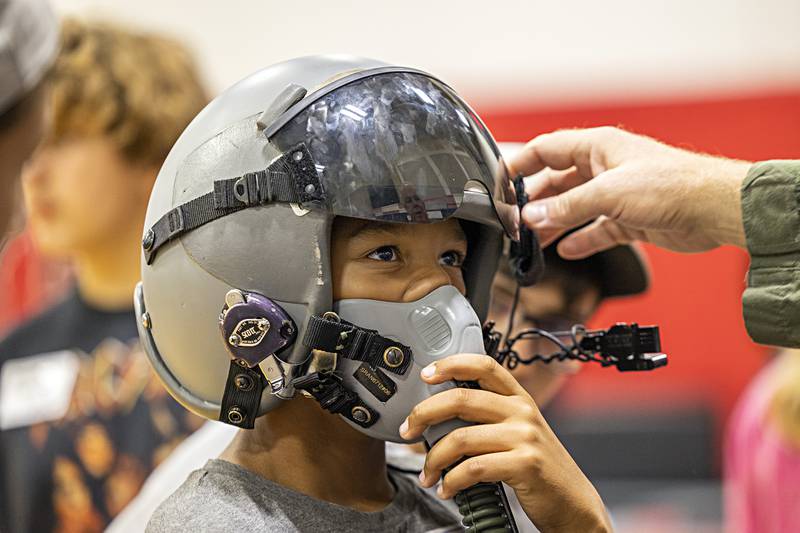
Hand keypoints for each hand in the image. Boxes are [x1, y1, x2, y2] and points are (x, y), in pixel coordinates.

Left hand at [399, 354, 610, 531]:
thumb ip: (488, 417)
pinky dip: (452, 481)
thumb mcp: (518, 431)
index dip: (451, 364)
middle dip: (424, 413)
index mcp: (518, 398)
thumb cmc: (538, 467)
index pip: (484, 365)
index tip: (426, 373)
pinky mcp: (525, 464)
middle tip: (408, 430)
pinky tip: (447, 488)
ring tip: (428, 473)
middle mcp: (522, 411)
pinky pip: (474, 468)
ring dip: (434, 459)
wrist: (572, 503)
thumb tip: (438, 414)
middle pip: (461, 398)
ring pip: (461, 437)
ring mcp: (525, 437)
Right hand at [510, 126, 751, 258]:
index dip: (521, 165)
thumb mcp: (608, 194)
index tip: (500, 182)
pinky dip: (581, 240)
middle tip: (516, 221)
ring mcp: (616, 193)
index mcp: (597, 147)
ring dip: (554, 223)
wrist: (713, 209)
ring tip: (533, 240)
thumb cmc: (672, 184)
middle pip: (557, 183)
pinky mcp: (629, 218)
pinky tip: (567, 250)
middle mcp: (604, 167)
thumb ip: (566, 208)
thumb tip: (532, 217)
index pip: (546, 150)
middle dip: (535, 202)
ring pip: (573, 208)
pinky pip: (595, 229)